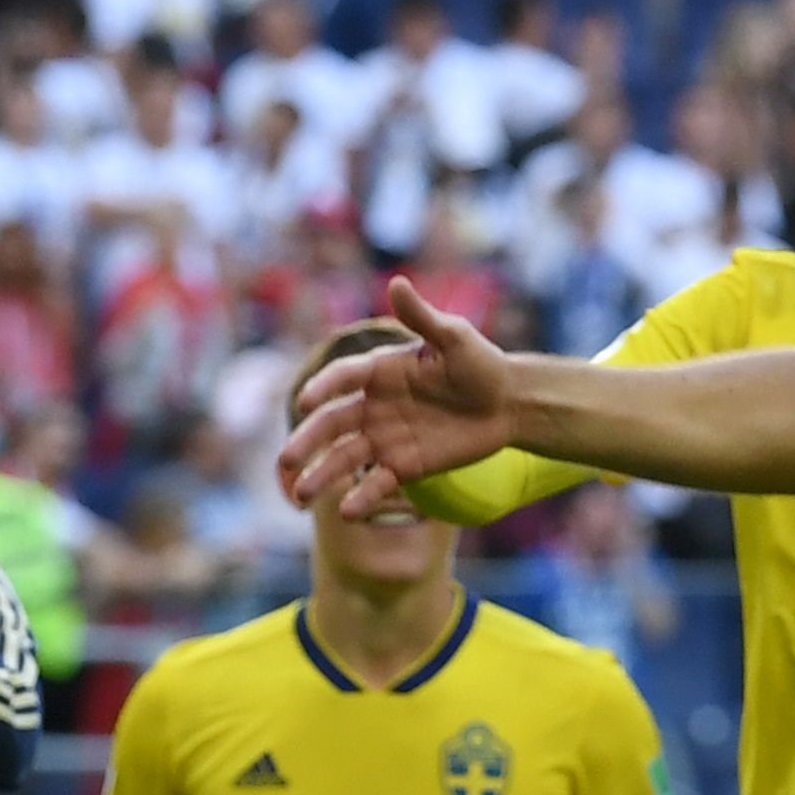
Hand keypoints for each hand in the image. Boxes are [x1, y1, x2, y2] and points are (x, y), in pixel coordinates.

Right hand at [276, 280, 513, 508]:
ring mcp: (386, 436)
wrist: (508, 404)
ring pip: (345, 457)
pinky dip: (362, 497)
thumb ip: (423, 317)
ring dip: (322, 475)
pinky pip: (377, 482)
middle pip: (333, 423)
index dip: (324, 388)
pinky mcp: (404, 465)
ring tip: (298, 494)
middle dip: (308, 441)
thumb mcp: (455, 337)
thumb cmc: (481, 364)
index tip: (306, 402)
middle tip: (285, 460)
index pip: (344, 377)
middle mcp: (374, 404)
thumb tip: (397, 282)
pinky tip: (347, 511)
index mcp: (380, 369)